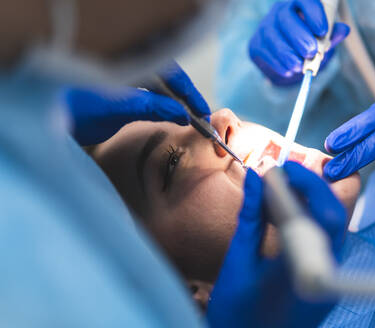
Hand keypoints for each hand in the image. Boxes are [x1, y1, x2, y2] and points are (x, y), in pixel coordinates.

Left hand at [64, 61, 209, 145]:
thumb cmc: (69, 108)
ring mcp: (119, 74)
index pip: (170, 72)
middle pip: (166, 75)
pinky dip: (158, 101)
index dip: (189, 92)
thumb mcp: (114, 109)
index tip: (203, 112)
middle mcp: (126, 63)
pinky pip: (145, 90)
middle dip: (185, 96)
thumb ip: (151, 107)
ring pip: (157, 83)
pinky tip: (166, 112)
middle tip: (201, 117)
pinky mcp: (114, 87)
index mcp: (128, 61)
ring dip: (173, 99)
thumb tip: (183, 113)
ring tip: (188, 117)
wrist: (38, 115)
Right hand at [207, 162, 345, 327]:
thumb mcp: (239, 264)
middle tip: (283, 171)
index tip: (278, 168)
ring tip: (284, 185)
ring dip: (311, 203)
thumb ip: (251, 218)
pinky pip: (323, 242)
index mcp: (307, 274)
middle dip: (311, 189)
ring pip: (332, 229)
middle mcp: (328, 277)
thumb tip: (255, 178)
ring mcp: (330, 282)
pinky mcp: (325, 284)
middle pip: (333, 219)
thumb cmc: (237, 316)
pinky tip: (289, 210)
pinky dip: (308, 221)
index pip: (319, 216)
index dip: (302, 185)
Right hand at [249, 0, 348, 85]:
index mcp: (297, 3)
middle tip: (312, 52)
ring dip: (289, 55)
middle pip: (285, 19)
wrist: (284, 57)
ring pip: (274, 39)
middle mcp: (278, 11)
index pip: (303, 0)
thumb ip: (332, 32)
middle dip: (300, 37)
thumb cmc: (307, 40)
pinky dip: (280, 65)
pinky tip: (289, 69)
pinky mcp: (256, 45)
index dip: (313, 14)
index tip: (323, 31)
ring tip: (301, 66)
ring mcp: (265, 28)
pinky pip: (267, 55)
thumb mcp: (322, 36)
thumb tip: (344, 30)